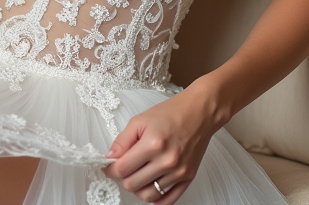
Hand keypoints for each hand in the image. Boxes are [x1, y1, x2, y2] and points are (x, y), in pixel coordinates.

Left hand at [104, 82, 227, 202]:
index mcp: (153, 144)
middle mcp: (167, 161)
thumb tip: (109, 158)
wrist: (199, 113)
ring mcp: (179, 172)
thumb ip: (122, 141)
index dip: (110, 169)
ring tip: (137, 175)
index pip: (122, 169)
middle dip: (123, 177)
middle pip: (132, 184)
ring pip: (148, 195)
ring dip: (138, 188)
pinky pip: (168, 200)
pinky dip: (156, 199)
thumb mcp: (140, 120)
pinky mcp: (188, 178)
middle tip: (124, 168)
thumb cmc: (171, 113)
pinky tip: (150, 187)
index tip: (109, 166)